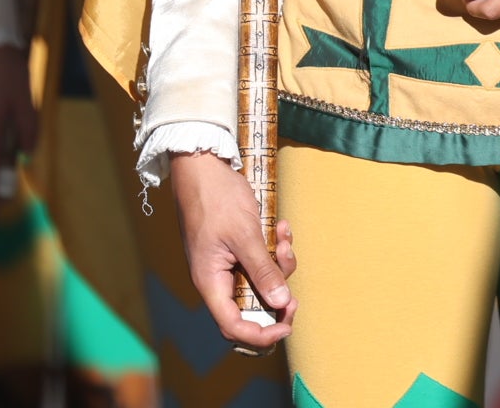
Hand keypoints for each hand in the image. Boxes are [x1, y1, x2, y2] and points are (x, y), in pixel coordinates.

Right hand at [172, 150, 295, 348]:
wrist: (204, 164)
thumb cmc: (216, 198)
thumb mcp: (245, 234)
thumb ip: (263, 270)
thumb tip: (282, 303)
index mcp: (211, 282)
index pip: (233, 326)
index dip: (261, 334)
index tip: (286, 324)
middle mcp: (218, 278)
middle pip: (251, 307)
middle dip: (277, 296)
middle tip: (296, 292)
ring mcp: (227, 262)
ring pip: (261, 281)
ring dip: (279, 264)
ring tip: (284, 238)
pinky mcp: (237, 248)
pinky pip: (261, 260)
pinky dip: (274, 248)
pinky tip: (280, 226)